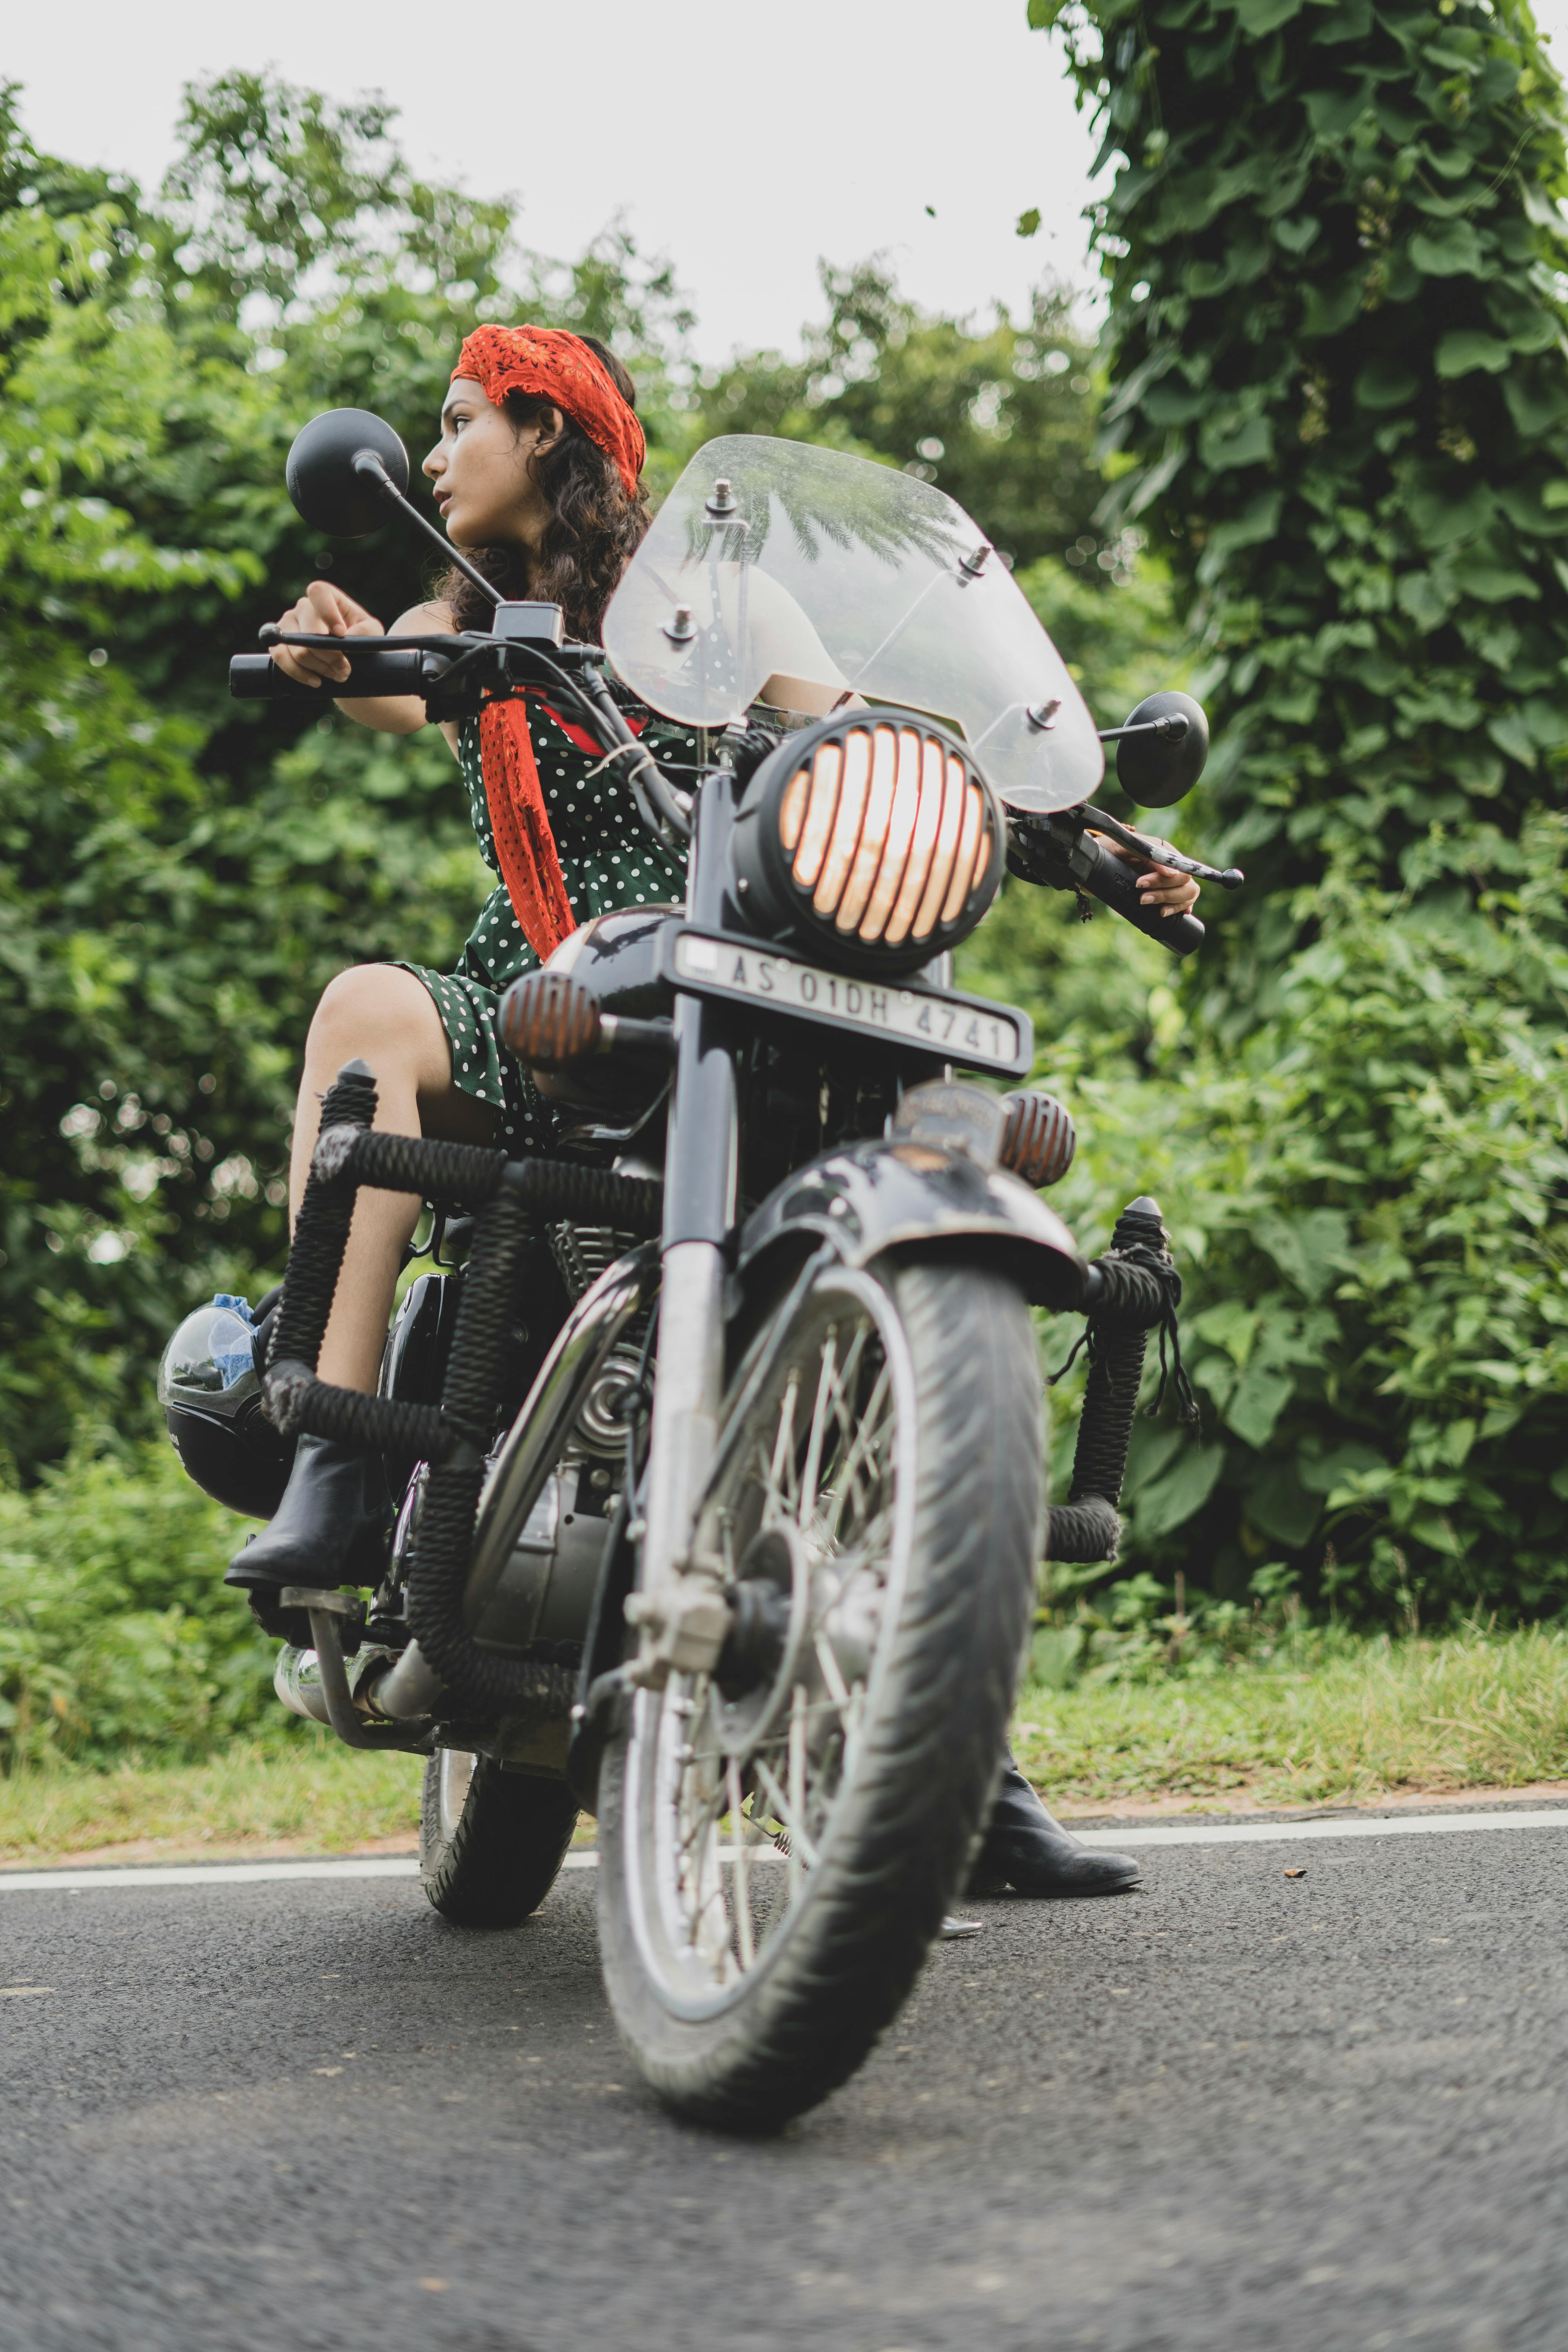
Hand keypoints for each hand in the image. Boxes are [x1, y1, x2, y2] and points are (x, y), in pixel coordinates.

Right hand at [268, 581, 383, 687]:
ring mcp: (287, 624)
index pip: (318, 592)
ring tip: (337, 675)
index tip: (341, 634)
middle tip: (345, 670)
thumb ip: (366, 631)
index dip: (328, 612)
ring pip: (298, 650)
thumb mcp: (371, 631)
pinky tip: (316, 681)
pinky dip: (299, 673)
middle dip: (330, 655)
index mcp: (325, 597)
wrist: (346, 656)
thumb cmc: (359, 636)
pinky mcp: (278, 643)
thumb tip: (346, 640)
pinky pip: (280, 657)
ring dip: (320, 668)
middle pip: (309, 631)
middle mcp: (302, 607)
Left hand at [1091, 832, 1201, 917]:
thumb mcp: (1124, 846)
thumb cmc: (1109, 850)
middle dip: (1164, 892)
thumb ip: (1147, 852)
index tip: (1140, 883)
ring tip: (1146, 903)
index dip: (1162, 878)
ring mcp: (1170, 882)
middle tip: (1141, 897)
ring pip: (1188, 893)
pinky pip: (1183, 903)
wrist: (1094, 864)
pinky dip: (1178, 909)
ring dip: (1170, 902)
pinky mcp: (1164, 896)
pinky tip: (1166, 913)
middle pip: (1185, 882)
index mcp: (1164, 852)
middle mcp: (1170, 867)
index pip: (1179, 866)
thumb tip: (1170, 872)